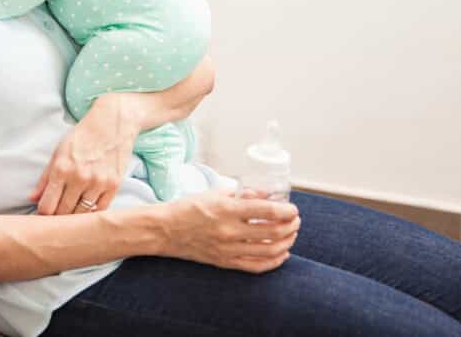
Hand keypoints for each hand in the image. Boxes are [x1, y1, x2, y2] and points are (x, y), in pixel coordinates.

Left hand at [30, 94, 139, 214]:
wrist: (112, 123)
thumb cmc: (83, 136)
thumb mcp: (59, 151)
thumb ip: (45, 177)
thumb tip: (32, 198)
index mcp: (61, 168)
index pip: (47, 206)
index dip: (43, 213)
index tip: (44, 213)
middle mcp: (79, 177)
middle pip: (63, 213)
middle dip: (57, 217)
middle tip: (56, 216)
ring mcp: (98, 182)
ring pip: (81, 214)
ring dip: (74, 217)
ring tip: (71, 213)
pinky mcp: (114, 185)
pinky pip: (100, 210)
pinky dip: (92, 213)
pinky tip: (87, 209)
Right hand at [161, 187, 300, 272]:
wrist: (165, 230)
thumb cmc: (188, 208)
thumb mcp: (215, 194)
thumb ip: (242, 194)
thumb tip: (266, 195)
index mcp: (227, 210)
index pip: (267, 212)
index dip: (286, 211)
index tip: (293, 209)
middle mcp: (230, 232)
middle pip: (273, 232)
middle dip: (291, 226)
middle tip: (295, 221)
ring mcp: (228, 250)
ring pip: (269, 251)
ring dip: (286, 243)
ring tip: (291, 235)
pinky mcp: (225, 262)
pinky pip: (256, 266)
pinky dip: (274, 261)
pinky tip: (281, 254)